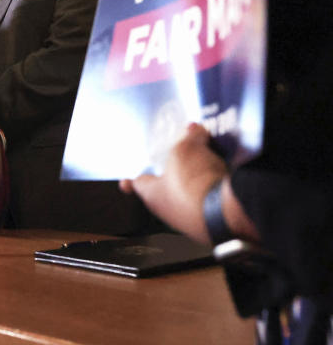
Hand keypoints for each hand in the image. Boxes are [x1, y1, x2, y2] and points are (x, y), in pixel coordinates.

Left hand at [120, 123, 227, 242]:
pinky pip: (213, 206)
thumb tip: (194, 129)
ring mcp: (191, 222)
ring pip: (190, 200)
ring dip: (198, 186)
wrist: (225, 213)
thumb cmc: (193, 182)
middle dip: (173, 178)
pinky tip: (228, 182)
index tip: (126, 182)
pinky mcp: (215, 226)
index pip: (138, 184)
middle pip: (166, 191)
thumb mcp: (187, 149)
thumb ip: (190, 137)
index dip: (133, 180)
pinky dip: (217, 195)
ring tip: (210, 167)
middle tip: (180, 163)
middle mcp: (169, 212)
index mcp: (152, 194)